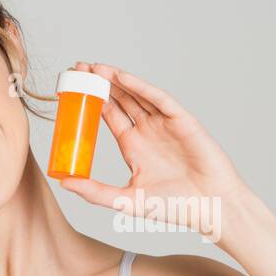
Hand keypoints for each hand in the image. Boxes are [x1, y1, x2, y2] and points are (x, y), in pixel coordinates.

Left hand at [56, 63, 245, 240]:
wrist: (210, 207)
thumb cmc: (175, 207)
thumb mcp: (127, 200)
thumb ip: (96, 192)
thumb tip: (64, 182)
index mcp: (133, 147)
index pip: (108, 116)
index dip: (91, 101)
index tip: (71, 89)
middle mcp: (148, 131)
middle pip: (120, 100)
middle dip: (100, 83)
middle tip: (78, 68)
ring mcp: (165, 124)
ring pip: (137, 95)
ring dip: (116, 80)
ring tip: (94, 67)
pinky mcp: (182, 120)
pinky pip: (159, 99)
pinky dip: (141, 87)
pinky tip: (122, 78)